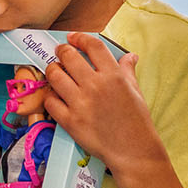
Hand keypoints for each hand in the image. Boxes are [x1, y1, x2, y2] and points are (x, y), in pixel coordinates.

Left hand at [20, 34, 163, 166]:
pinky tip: (55, 96)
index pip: (92, 46)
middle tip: (60, 53)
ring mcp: (80, 103)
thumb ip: (128, 70)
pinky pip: (50, 101)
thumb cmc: (136, 120)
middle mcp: (95, 86)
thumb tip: (129, 56)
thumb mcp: (135, 90)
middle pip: (69, 57)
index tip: (73, 38)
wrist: (132, 149)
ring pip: (55, 76)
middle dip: (62, 51)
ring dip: (52, 70)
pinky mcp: (69, 121)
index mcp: (113, 75)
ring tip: (55, 71)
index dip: (80, 38)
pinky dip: (50, 96)